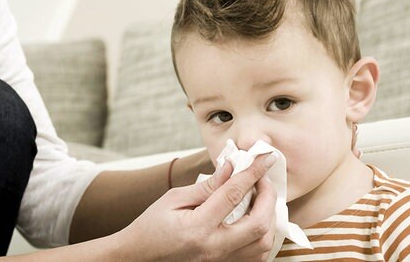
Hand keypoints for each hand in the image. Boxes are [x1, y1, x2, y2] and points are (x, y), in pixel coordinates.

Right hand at [117, 153, 277, 260]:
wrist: (139, 258)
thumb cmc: (152, 227)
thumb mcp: (174, 199)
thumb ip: (207, 186)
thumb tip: (231, 167)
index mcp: (197, 228)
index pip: (233, 194)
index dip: (252, 172)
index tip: (264, 158)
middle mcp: (213, 249)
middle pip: (259, 224)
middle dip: (268, 197)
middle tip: (262, 179)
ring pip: (263, 244)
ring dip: (269, 218)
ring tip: (260, 198)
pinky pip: (256, 256)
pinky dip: (263, 235)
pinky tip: (256, 219)